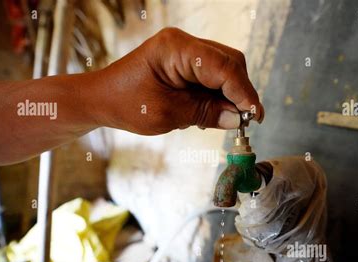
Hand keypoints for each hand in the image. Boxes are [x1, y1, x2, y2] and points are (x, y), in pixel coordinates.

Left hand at [90, 27, 264, 134]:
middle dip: (240, 93)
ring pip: (225, 69)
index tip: (254, 116)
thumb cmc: (126, 104)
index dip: (243, 92)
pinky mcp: (186, 62)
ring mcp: (186, 51)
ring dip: (231, 95)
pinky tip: (214, 112)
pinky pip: (213, 75)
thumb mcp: (166, 114)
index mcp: (175, 49)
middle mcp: (184, 43)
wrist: (103, 99)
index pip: (223, 67)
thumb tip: (236, 118)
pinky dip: (219, 94)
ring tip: (228, 120)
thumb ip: (204, 113)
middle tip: (243, 122)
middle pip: (230, 63)